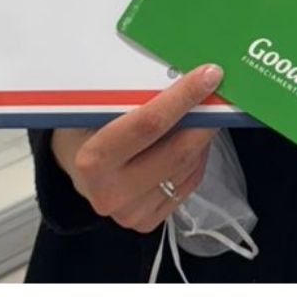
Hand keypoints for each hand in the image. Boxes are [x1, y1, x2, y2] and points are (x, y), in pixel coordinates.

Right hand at [51, 63, 222, 231]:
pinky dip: (197, 158)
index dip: (182, 98)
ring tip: (204, 114)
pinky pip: (188, 185)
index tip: (208, 75)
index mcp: (93, 161)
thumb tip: (181, 74)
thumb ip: (130, 98)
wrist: (76, 171)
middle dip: (204, 119)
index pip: (148, 124)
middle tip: (220, 93)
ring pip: (187, 168)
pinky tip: (193, 140)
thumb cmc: (85, 129)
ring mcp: (131, 214)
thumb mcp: (95, 108)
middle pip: (176, 152)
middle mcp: (111, 194)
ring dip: (202, 138)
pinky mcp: (148, 222)